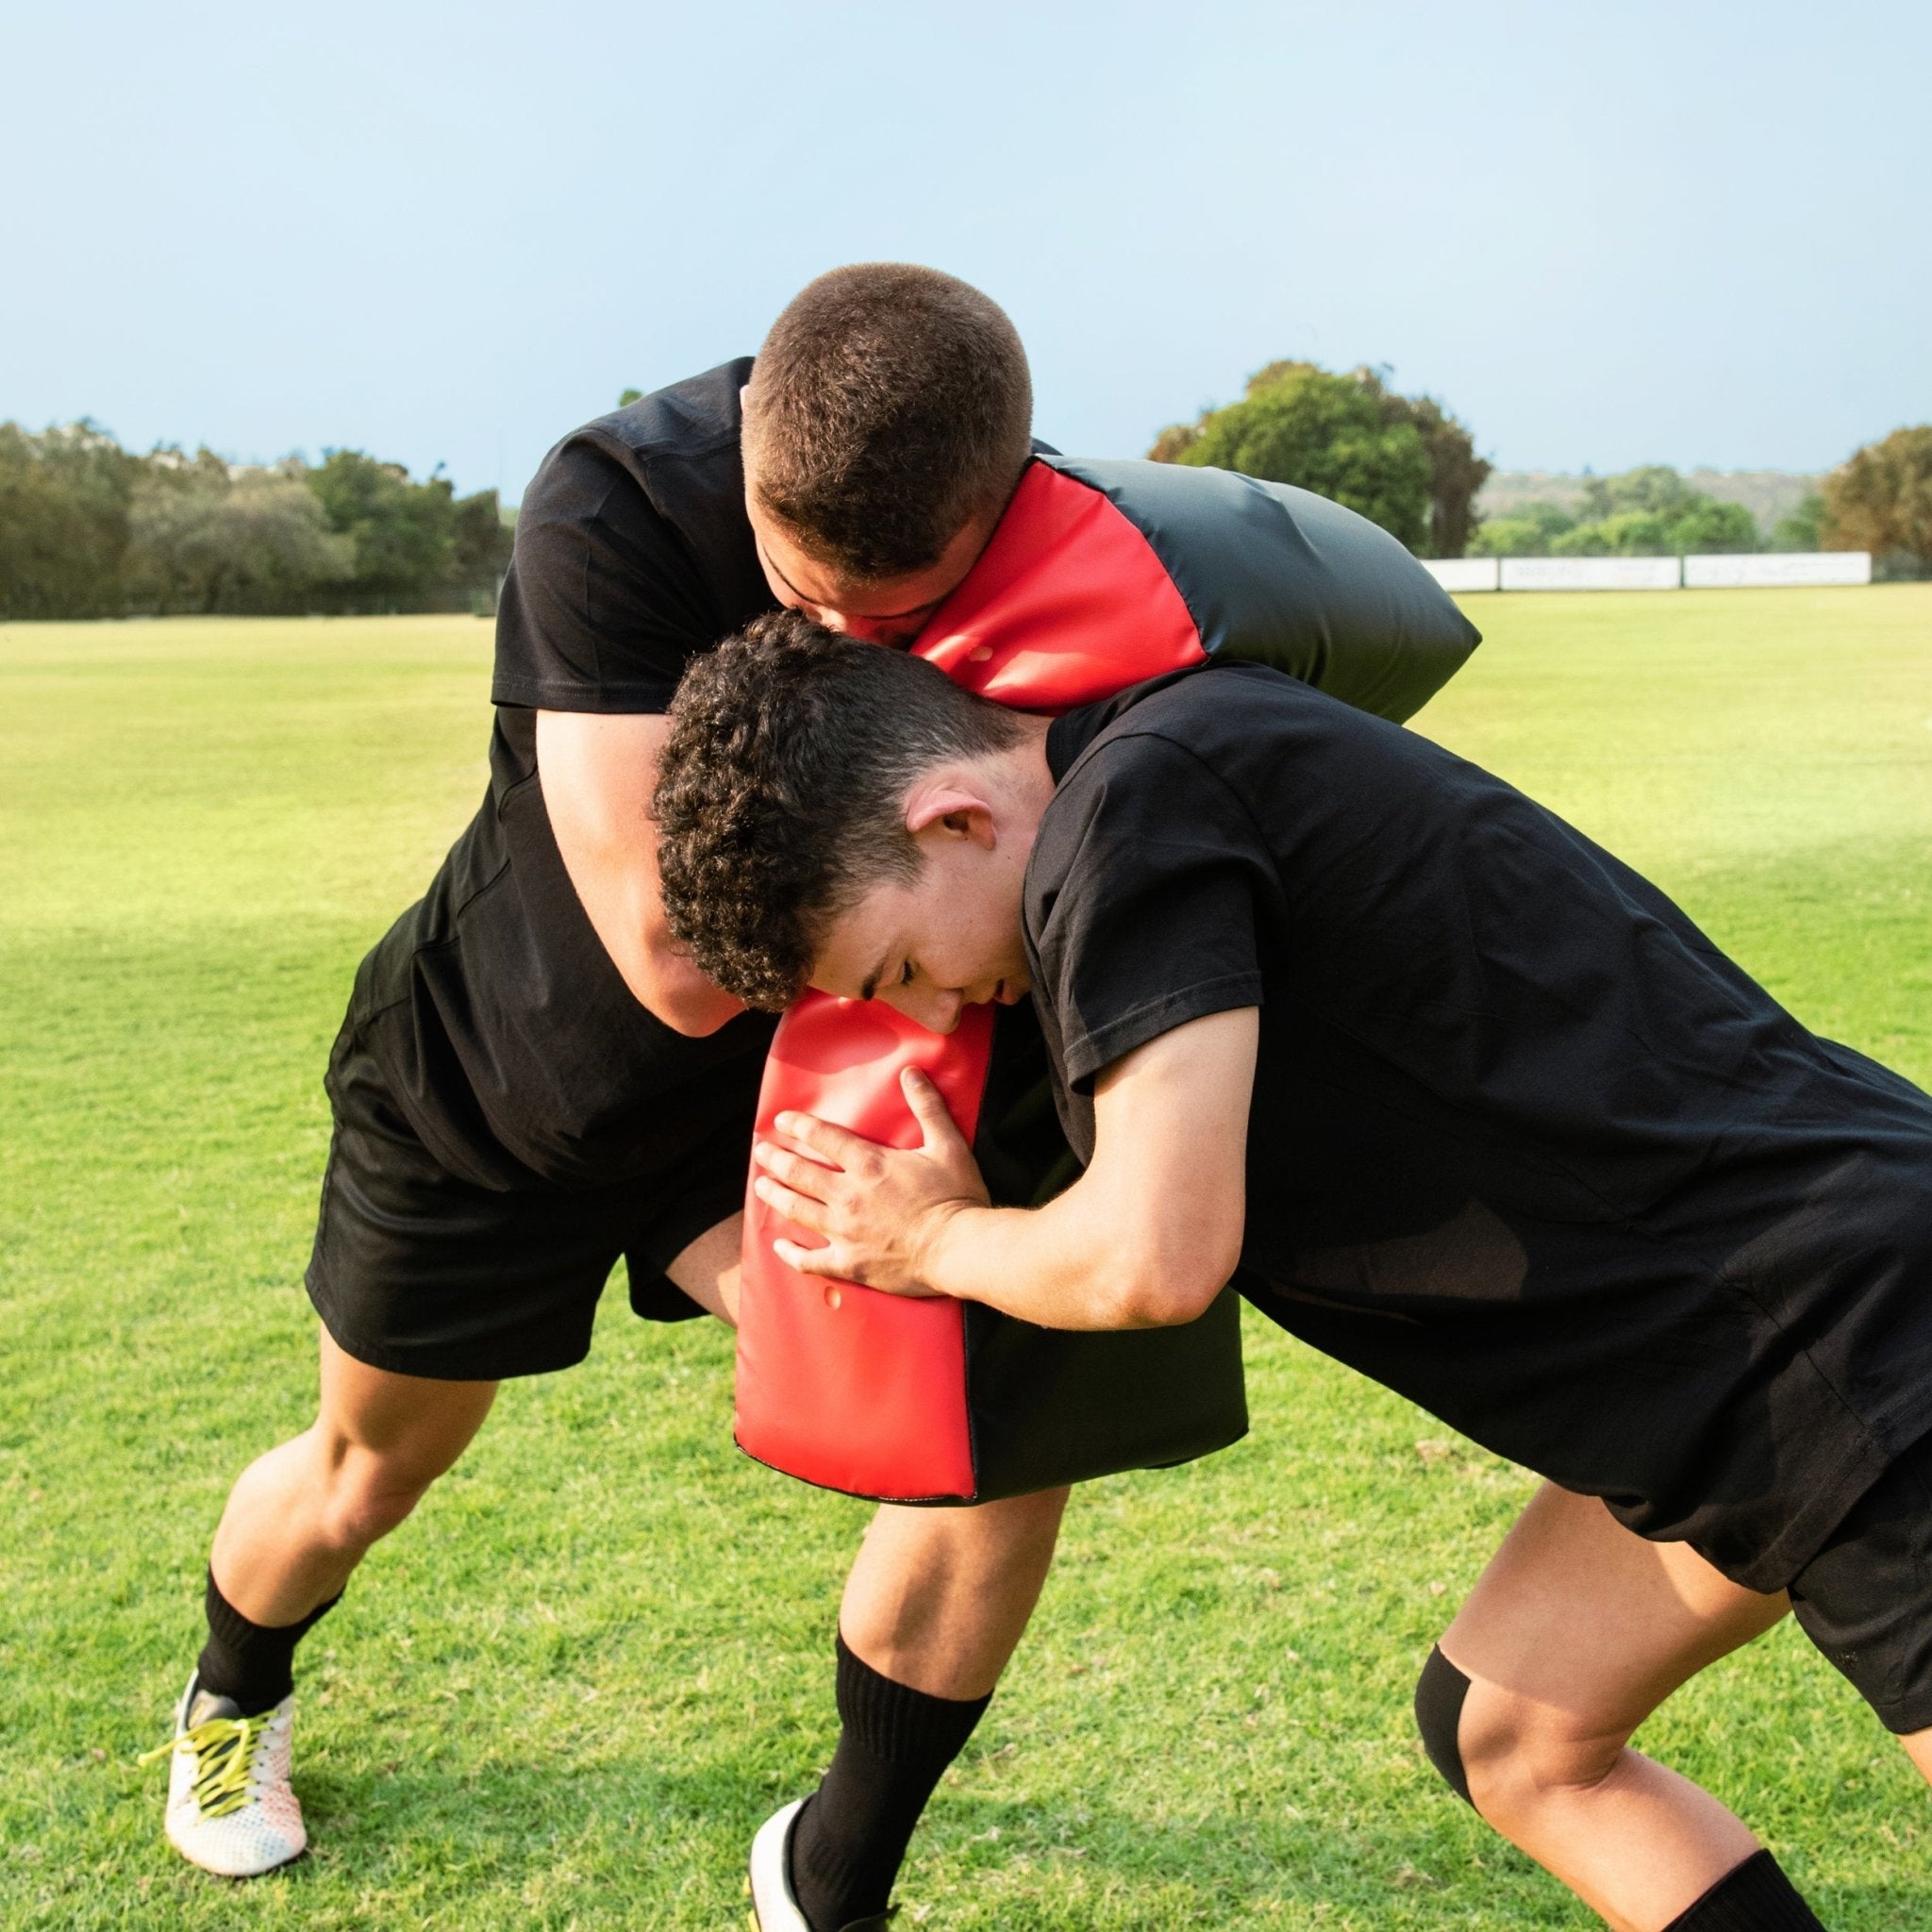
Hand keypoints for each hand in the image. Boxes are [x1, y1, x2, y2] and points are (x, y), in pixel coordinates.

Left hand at [752, 1068, 991, 1294]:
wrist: (960, 1249)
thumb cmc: (956, 1197)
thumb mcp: (948, 1144)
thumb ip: (927, 1106)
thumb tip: (911, 1073)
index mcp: (869, 1164)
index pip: (823, 1137)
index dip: (798, 1125)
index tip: (780, 1121)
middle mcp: (848, 1196)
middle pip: (799, 1172)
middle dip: (776, 1159)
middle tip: (761, 1152)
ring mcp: (844, 1232)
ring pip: (797, 1210)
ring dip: (775, 1195)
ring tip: (761, 1186)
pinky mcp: (849, 1264)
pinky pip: (809, 1260)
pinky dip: (790, 1252)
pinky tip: (779, 1244)